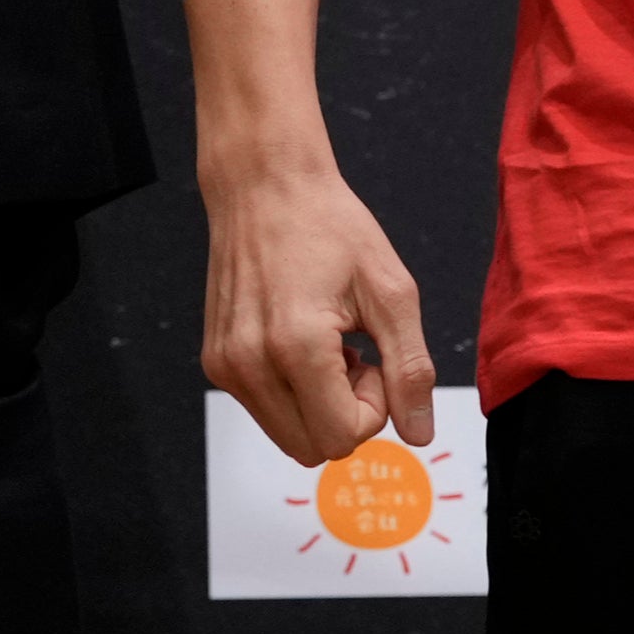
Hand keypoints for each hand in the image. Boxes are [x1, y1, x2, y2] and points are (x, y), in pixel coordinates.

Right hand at [203, 156, 434, 465]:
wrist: (263, 184)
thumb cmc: (328, 225)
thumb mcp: (390, 291)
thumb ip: (410, 369)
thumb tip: (418, 434)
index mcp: (296, 345)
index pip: (344, 437)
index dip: (374, 409)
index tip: (373, 357)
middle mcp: (249, 362)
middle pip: (314, 448)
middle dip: (346, 415)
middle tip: (354, 355)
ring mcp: (225, 363)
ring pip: (288, 436)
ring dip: (318, 406)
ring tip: (327, 346)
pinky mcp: (215, 359)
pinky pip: (264, 409)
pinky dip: (291, 392)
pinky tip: (300, 341)